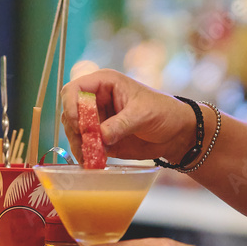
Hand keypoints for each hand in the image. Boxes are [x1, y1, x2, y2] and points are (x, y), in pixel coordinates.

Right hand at [60, 69, 195, 163]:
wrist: (176, 133)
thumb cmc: (163, 111)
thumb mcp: (142, 114)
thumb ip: (120, 124)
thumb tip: (100, 137)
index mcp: (105, 84)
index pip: (74, 89)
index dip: (70, 104)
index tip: (78, 122)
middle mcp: (96, 100)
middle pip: (70, 112)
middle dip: (74, 129)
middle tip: (86, 143)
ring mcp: (97, 120)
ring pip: (74, 131)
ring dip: (78, 144)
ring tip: (90, 156)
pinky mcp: (101, 138)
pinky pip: (85, 146)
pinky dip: (85, 154)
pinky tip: (93, 161)